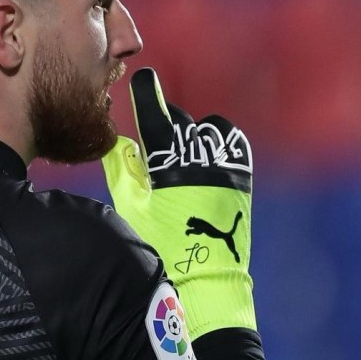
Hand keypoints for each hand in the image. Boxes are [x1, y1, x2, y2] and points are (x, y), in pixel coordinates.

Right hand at [101, 67, 255, 338]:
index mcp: (171, 165)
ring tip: (181, 151)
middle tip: (152, 142)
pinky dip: (218, 141)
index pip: (157, 116)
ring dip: (193, 131)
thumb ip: (123, 169)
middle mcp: (202, 160)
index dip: (147, 93)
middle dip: (165, 124)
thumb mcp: (132, 208)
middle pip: (181, 122)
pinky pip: (232, 143)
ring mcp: (227, 168)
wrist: (205, 281)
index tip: (143, 78)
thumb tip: (118, 142)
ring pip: (210, 129)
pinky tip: (205, 154)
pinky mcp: (242, 179)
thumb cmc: (160, 247)